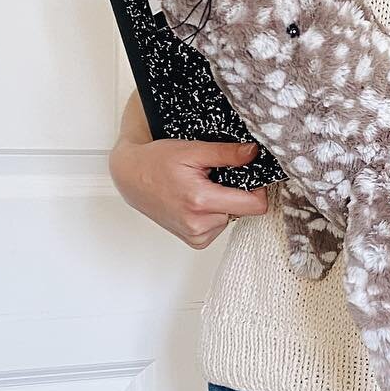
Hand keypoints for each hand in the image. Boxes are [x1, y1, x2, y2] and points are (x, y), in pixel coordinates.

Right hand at [108, 137, 268, 248]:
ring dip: (223, 202)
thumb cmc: (156, 161)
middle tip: (215, 177)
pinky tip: (196, 200)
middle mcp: (199, 225)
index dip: (258, 188)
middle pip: (244, 210)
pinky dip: (213, 212)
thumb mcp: (193, 150)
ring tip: (201, 187)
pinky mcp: (194, 241)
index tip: (250, 174)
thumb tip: (254, 153)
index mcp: (201, 202)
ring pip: (232, 217)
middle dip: (236, 192)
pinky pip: (218, 225)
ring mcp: (196, 236)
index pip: (255, 205)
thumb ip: (227, 154)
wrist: (131, 177)